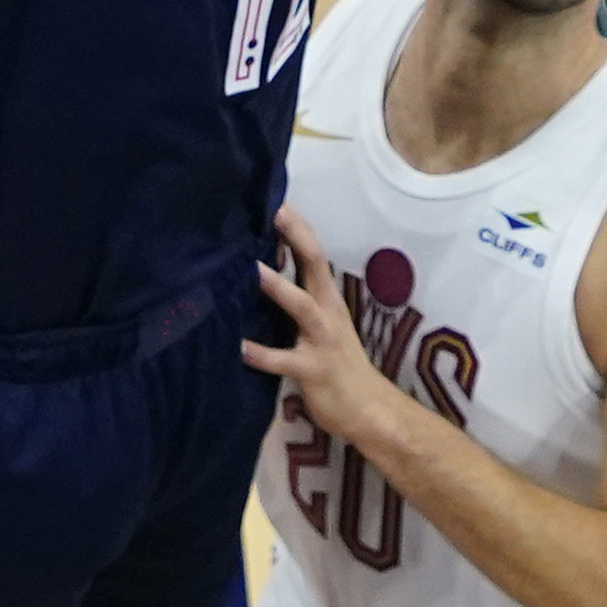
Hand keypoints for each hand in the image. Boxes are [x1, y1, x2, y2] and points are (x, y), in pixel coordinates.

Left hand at [243, 209, 404, 445]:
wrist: (369, 410)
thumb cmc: (338, 363)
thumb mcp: (322, 324)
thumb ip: (299, 297)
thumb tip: (261, 267)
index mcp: (328, 298)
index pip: (313, 252)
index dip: (297, 225)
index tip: (276, 196)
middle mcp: (327, 312)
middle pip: (314, 265)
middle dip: (294, 237)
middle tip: (271, 210)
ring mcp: (322, 341)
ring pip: (301, 308)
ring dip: (278, 288)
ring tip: (252, 270)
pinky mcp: (314, 371)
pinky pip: (285, 361)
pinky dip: (261, 354)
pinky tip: (238, 348)